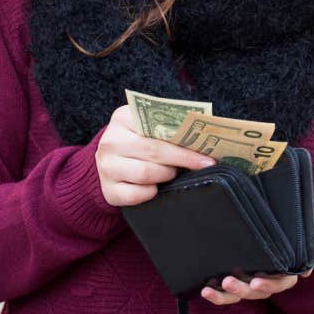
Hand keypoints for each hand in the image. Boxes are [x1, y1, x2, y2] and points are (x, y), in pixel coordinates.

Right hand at [95, 105, 215, 206]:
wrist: (111, 159)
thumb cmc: (139, 139)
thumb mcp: (148, 125)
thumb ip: (169, 126)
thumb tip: (203, 137)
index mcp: (122, 118)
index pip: (157, 129)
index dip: (184, 143)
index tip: (207, 154)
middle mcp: (110, 141)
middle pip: (154, 152)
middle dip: (182, 160)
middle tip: (202, 165)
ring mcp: (106, 167)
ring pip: (146, 174)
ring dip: (166, 175)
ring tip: (173, 172)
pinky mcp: (108, 191)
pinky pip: (136, 195)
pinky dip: (151, 192)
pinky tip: (156, 187)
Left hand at [201, 238, 313, 305]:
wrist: (280, 225)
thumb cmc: (292, 231)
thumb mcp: (306, 237)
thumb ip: (311, 249)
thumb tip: (306, 272)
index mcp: (285, 273)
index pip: (280, 282)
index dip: (268, 283)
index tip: (256, 281)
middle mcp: (268, 281)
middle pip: (256, 291)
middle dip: (241, 288)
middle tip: (228, 281)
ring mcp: (252, 281)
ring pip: (240, 294)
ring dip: (225, 294)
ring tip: (211, 289)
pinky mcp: (238, 279)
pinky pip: (227, 292)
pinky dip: (217, 294)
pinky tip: (205, 289)